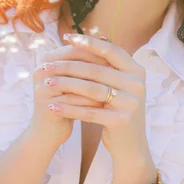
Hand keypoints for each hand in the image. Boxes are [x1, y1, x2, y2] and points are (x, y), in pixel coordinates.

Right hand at [28, 41, 112, 149]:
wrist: (50, 131)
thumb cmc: (69, 100)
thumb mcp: (78, 78)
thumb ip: (88, 59)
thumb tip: (107, 37)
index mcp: (48, 58)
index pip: (76, 49)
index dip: (98, 53)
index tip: (119, 58)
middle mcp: (41, 69)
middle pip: (75, 64)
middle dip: (99, 68)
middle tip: (120, 72)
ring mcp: (41, 86)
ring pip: (75, 82)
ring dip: (96, 85)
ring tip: (116, 87)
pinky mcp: (44, 103)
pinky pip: (72, 100)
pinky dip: (89, 102)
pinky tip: (105, 105)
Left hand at [44, 33, 150, 165]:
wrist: (131, 146)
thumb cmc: (118, 110)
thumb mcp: (119, 85)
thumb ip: (109, 65)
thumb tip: (93, 38)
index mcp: (137, 71)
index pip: (110, 51)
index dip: (89, 43)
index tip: (66, 37)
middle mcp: (137, 84)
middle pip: (97, 70)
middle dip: (68, 66)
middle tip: (46, 65)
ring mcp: (131, 103)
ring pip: (91, 90)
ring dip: (65, 85)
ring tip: (46, 83)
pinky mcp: (122, 120)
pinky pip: (89, 112)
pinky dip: (69, 108)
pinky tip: (53, 106)